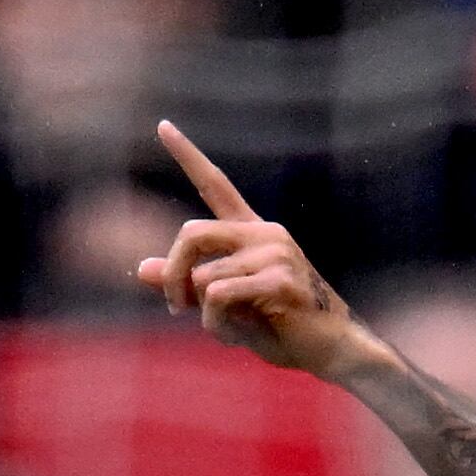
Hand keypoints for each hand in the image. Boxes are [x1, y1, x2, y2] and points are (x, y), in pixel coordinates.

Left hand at [136, 121, 380, 379]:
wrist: (334, 350)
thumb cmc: (283, 329)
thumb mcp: (227, 305)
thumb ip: (188, 284)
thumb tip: (142, 269)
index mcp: (253, 233)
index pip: (215, 185)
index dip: (187, 155)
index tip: (162, 125)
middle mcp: (265, 235)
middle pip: (192, 234)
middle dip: (173, 274)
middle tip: (174, 306)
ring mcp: (276, 255)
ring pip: (204, 278)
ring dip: (205, 316)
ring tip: (228, 332)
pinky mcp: (280, 280)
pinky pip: (220, 296)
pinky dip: (216, 324)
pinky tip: (235, 337)